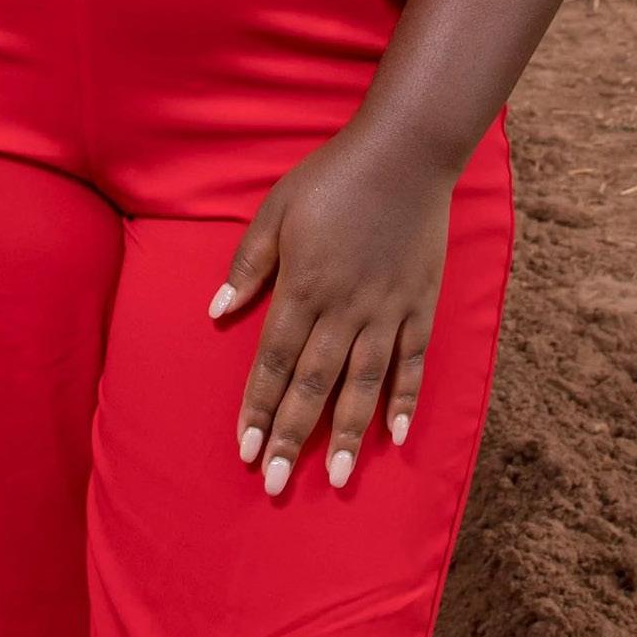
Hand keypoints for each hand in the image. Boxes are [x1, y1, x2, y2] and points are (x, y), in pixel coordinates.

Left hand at [213, 125, 455, 493]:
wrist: (405, 152)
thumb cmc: (332, 177)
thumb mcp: (275, 210)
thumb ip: (248, 265)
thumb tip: (216, 312)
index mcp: (303, 287)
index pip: (273, 362)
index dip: (258, 409)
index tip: (245, 450)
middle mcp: (344, 308)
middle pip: (312, 384)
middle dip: (292, 437)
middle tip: (276, 484)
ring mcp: (386, 309)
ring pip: (362, 383)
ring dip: (346, 433)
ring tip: (334, 477)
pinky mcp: (419, 304)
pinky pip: (413, 361)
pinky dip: (405, 399)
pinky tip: (394, 436)